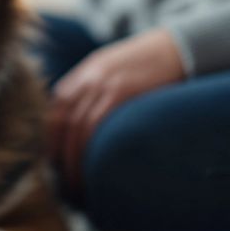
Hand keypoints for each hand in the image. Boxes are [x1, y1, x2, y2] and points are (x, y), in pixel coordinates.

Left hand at [47, 28, 185, 191]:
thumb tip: (82, 125)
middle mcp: (87, 77)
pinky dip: (88, 149)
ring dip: (72, 159)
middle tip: (63, 181)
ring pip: (75, 126)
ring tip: (76, 185)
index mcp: (84, 73)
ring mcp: (102, 83)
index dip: (51, 139)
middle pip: (60, 120)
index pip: (55, 110)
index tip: (54, 162)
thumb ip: (96, 89)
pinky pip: (95, 125)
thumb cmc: (150, 65)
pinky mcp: (120, 91)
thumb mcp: (114, 70)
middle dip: (58, 154)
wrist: (178, 45)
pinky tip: (92, 169)